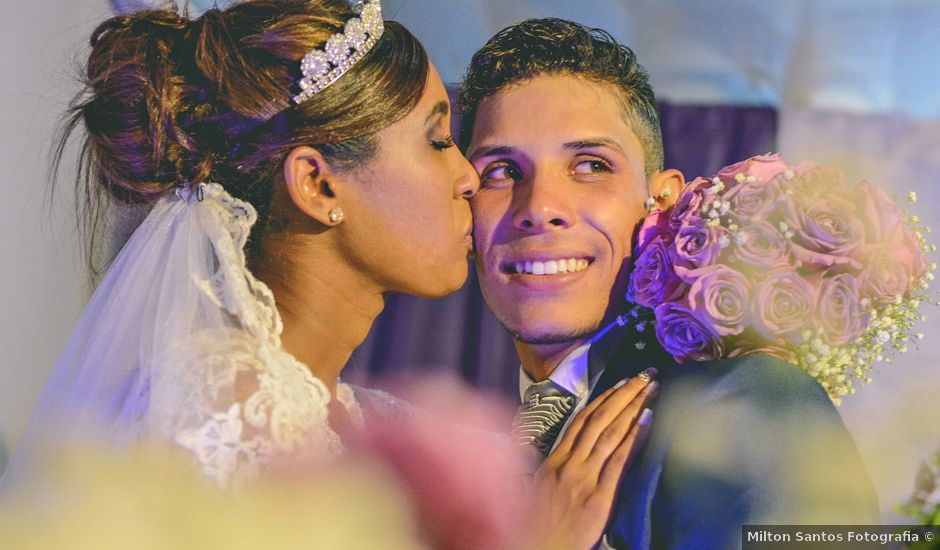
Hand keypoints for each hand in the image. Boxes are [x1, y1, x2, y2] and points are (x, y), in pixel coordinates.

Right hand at [533, 370, 658, 549]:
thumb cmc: (533, 526)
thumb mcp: (533, 490)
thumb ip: (541, 467)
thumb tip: (544, 450)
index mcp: (553, 461)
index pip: (580, 421)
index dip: (602, 400)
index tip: (620, 384)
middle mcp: (569, 464)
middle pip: (599, 420)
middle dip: (623, 394)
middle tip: (643, 375)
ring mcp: (583, 478)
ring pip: (610, 434)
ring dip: (632, 407)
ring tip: (650, 389)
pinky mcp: (598, 497)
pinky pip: (618, 461)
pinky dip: (634, 438)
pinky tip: (647, 420)